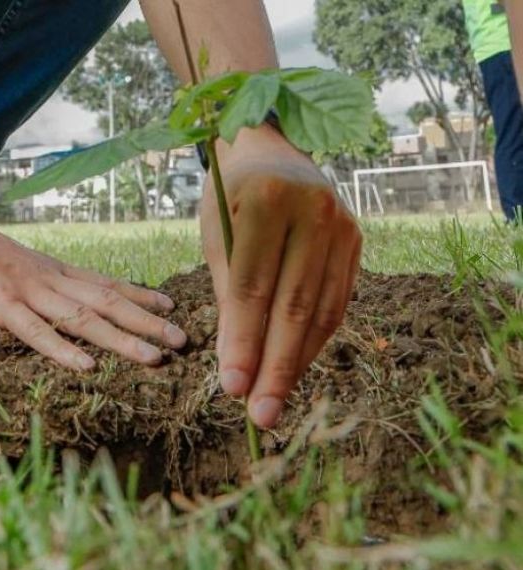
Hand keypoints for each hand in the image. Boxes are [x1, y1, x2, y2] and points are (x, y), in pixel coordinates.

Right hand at [0, 204, 187, 370]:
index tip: (172, 307)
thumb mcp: (10, 262)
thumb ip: (35, 281)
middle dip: (147, 321)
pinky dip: (63, 349)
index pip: (105, 283)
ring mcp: (25, 292)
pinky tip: (87, 365)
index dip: (141, 295)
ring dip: (121, 338)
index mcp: (51, 270)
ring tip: (154, 357)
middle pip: (107, 301)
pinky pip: (35, 332)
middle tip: (183, 340)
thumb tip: (53, 296)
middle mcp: (48, 279)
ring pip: (82, 317)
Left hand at [202, 127, 361, 428]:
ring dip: (297, 362)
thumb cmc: (229, 199)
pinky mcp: (357, 241)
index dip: (243, 342)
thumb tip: (236, 367)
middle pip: (293, 306)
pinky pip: (337, 302)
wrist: (269, 152)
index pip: (254, 288)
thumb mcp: (216, 237)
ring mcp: (343, 226)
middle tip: (260, 414)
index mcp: (269, 203)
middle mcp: (315, 212)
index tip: (232, 388)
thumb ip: (229, 296)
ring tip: (275, 402)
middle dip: (275, 366)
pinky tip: (295, 367)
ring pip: (321, 311)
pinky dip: (315, 340)